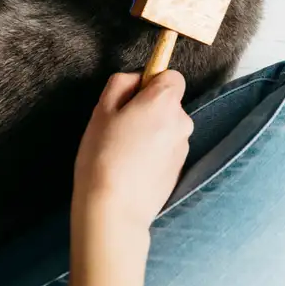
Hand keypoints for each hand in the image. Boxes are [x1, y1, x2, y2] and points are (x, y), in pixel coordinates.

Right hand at [52, 70, 192, 285]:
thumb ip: (121, 83)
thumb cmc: (103, 156)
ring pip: (167, 127)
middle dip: (148, 108)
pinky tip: (132, 167)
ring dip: (151, 132)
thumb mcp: (101, 110)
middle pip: (169, 103)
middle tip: (118, 127)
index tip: (131, 98)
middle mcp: (181, 123)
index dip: (151, 82)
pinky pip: (166, 149)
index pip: (172, 76)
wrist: (114, 209)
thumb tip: (135, 79)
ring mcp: (182, 149)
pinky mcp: (178, 170)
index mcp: (164, 103)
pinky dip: (153, 152)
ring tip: (122, 151)